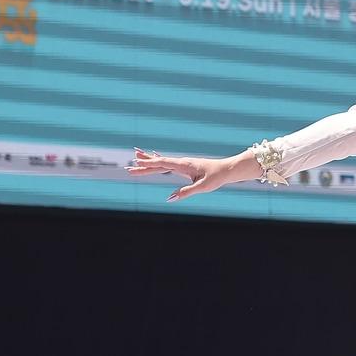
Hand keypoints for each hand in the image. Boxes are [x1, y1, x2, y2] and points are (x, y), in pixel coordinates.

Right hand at [126, 147, 255, 200]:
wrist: (228, 169)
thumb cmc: (216, 177)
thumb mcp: (202, 187)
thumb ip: (186, 192)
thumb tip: (170, 198)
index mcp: (183, 165)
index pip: (162, 163)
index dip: (148, 164)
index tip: (135, 164)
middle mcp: (181, 162)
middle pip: (159, 163)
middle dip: (144, 165)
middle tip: (128, 167)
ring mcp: (183, 164)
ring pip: (162, 162)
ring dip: (149, 161)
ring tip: (136, 157)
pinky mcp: (186, 166)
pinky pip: (169, 164)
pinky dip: (159, 161)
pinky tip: (154, 159)